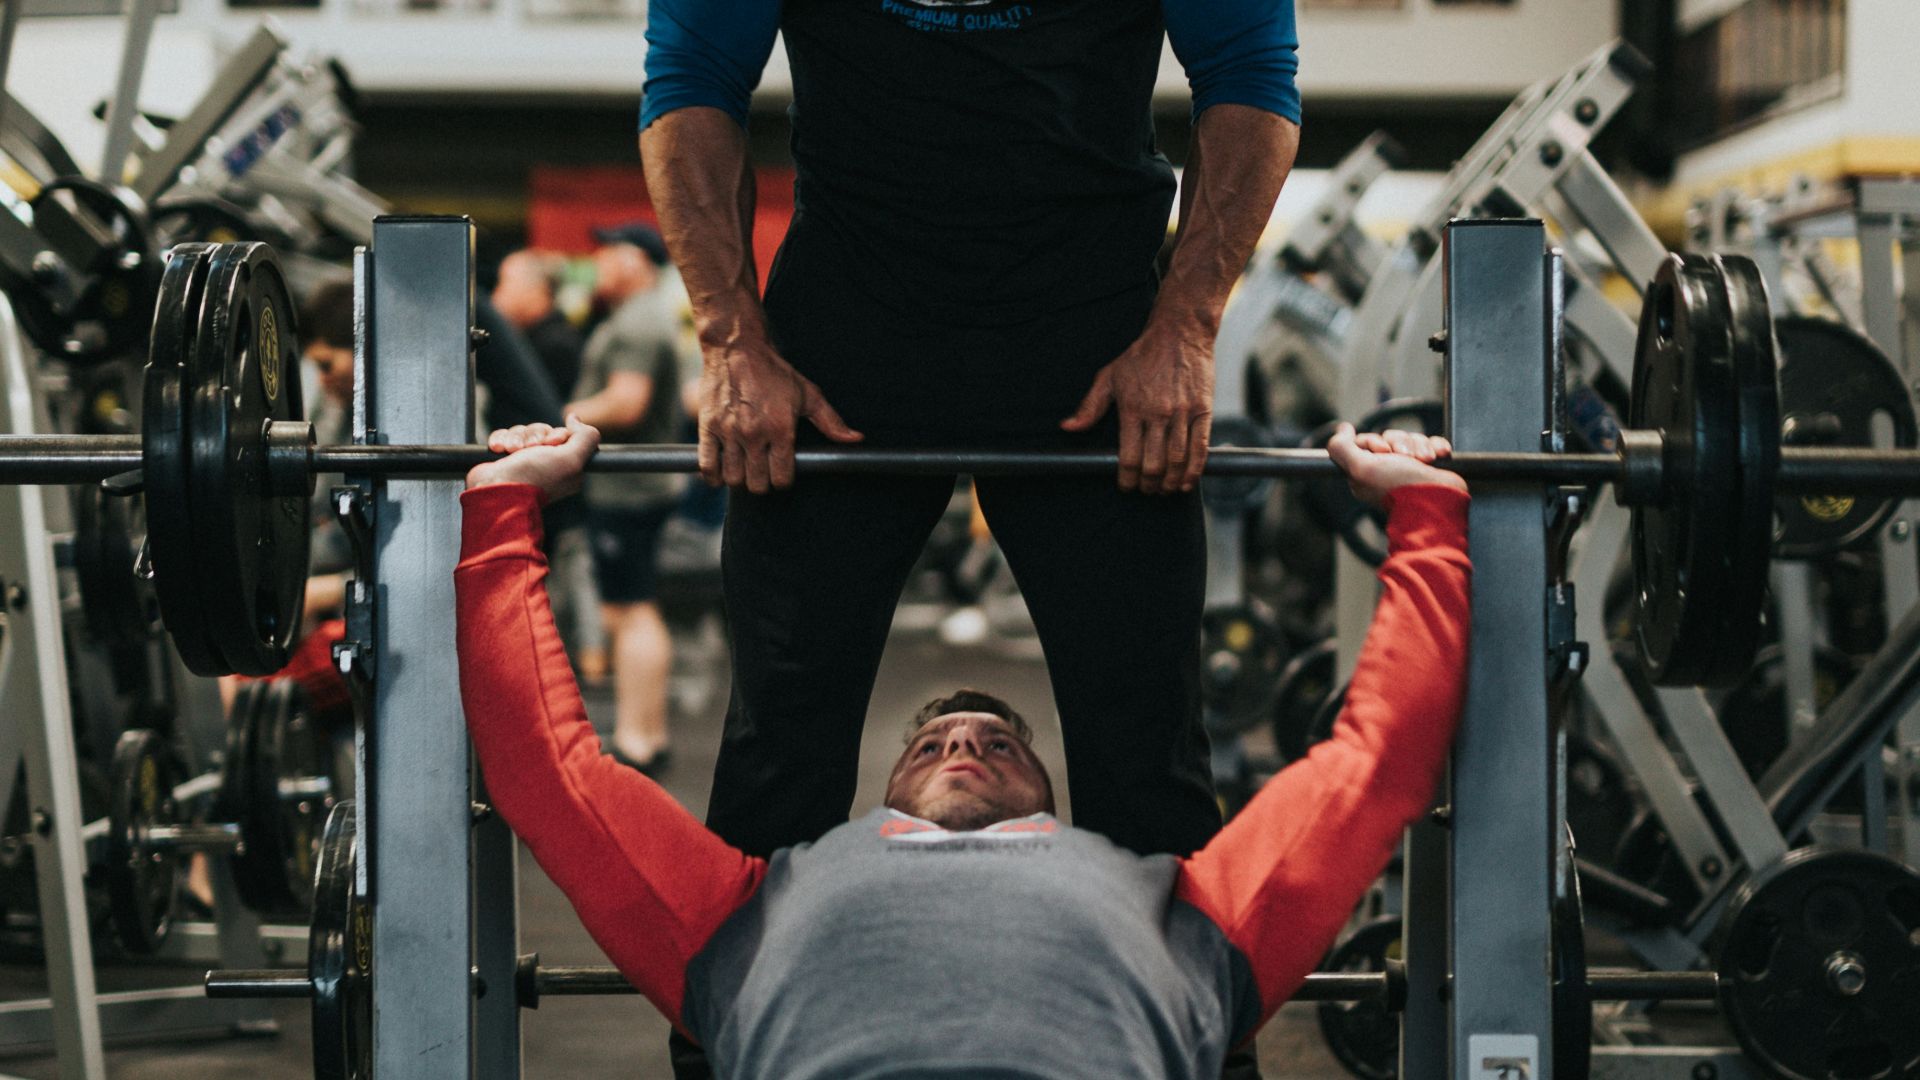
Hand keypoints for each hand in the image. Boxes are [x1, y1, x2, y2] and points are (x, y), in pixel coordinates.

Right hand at [466, 416, 600, 503]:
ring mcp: (524, 461)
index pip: (564, 435)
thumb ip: (585, 437)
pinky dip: (501, 439)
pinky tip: (499, 449)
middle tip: (530, 448)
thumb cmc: (534, 477)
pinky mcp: (504, 458)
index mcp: (566, 467)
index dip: (557, 434)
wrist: (495, 491)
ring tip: (512, 450)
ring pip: (523, 432)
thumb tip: (575, 419)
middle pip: (543, 431)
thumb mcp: (571, 459)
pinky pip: (504, 436)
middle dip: (534, 435)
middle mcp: (546, 464)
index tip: (551, 443)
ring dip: (516, 438)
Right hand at [700, 344, 860, 493]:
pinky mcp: (708, 427)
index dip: (784, 481)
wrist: (736, 349)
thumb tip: (855, 439)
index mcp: (781, 429)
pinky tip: (721, 473)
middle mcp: (754, 434)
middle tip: (763, 472)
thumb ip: (831, 421)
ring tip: (745, 469)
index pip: (782, 477)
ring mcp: (728, 432)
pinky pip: (707, 466)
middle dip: (763, 483)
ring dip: (740, 479)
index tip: (782, 473)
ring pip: (734, 478)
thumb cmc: (774, 372)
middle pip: (757, 484)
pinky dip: (713, 477)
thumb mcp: (807, 394)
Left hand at [1061, 316, 1213, 494]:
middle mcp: (1157, 413)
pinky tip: (1187, 482)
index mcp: (1132, 408)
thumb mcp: (1109, 376)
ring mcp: (1182, 413)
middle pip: (1153, 464)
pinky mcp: (1203, 410)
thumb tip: (1068, 428)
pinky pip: (1200, 447)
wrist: (1179, 332)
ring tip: (1165, 489)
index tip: (1126, 486)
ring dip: (1170, 483)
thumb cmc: (1141, 355)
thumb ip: (1090, 406)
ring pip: (1177, 460)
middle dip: (1148, 485)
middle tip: (1146, 490)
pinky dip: (1194, 470)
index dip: (1126, 479)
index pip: (1128, 457)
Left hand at [1325, 423, 1465, 509]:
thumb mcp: (1361, 467)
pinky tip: (1439, 456)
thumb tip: (1343, 429)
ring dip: (1420, 446)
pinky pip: (1432, 443)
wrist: (1438, 501)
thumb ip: (1342, 448)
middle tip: (1405, 457)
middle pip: (1390, 438)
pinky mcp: (1430, 466)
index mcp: (1366, 473)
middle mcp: (1386, 470)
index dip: (1374, 441)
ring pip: (1411, 439)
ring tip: (1425, 460)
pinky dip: (1436, 447)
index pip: (1365, 442)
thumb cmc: (1399, 486)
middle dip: (1400, 443)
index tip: (1383, 452)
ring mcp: (1409, 468)